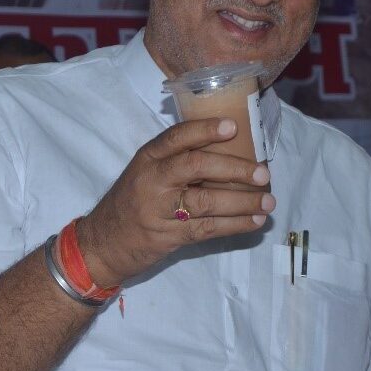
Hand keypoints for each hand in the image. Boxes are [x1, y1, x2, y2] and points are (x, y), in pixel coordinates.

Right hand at [75, 117, 274, 286]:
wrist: (102, 243)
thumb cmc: (131, 203)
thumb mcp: (145, 173)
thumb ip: (177, 162)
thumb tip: (230, 153)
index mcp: (148, 158)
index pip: (177, 137)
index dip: (205, 129)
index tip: (233, 126)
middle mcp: (152, 180)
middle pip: (196, 167)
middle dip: (234, 169)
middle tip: (262, 173)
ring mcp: (159, 210)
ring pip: (207, 202)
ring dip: (242, 202)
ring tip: (268, 202)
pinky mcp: (168, 237)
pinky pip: (208, 229)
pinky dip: (235, 225)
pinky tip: (254, 221)